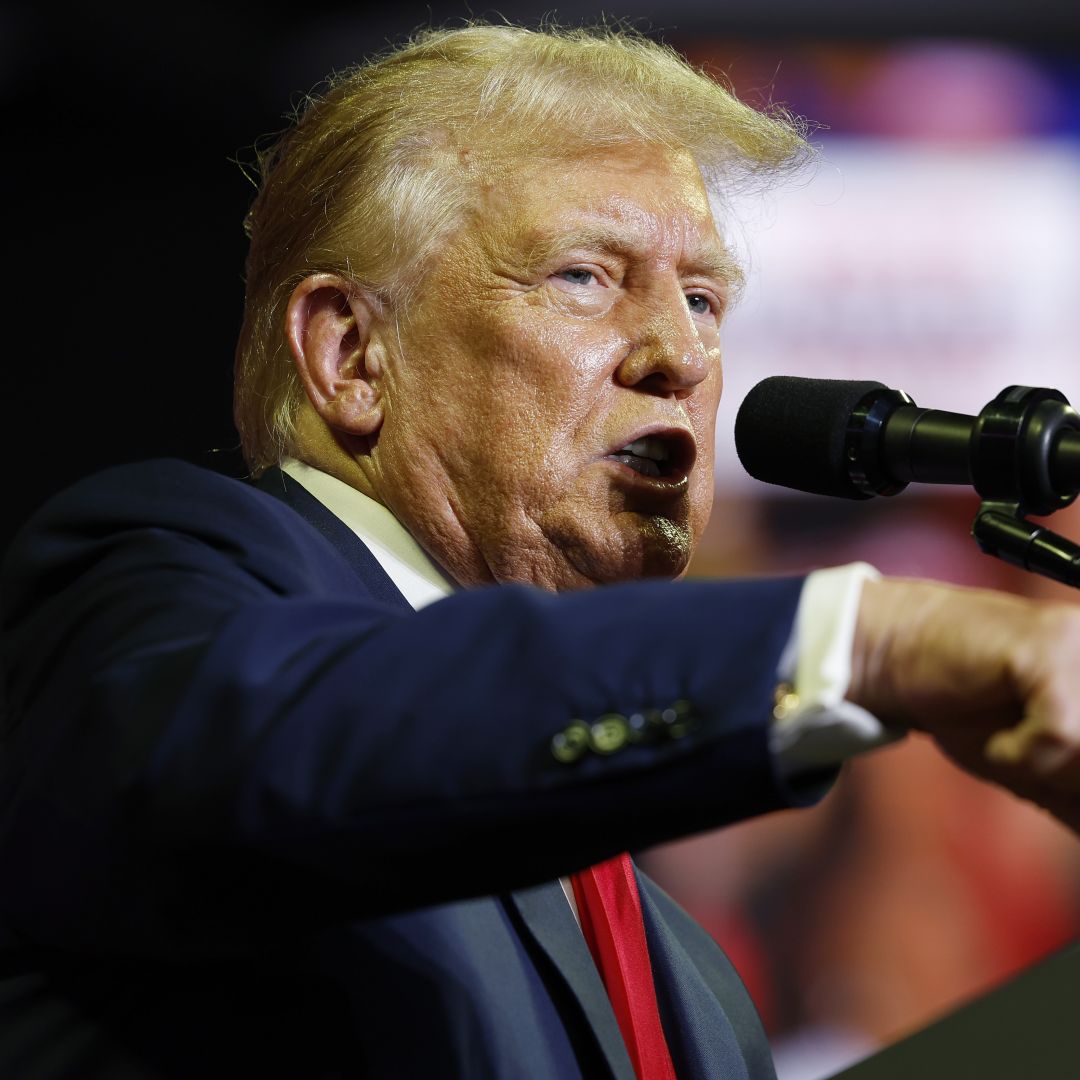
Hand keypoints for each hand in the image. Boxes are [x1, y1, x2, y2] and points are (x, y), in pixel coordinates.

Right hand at [850, 578, 1079, 832]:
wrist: (895, 655)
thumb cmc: (968, 707)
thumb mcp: (1045, 769)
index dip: (1076, 777)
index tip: (1059, 786)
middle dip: (1072, 776)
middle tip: (1031, 757)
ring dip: (1050, 769)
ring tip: (1014, 743)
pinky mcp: (1047, 646)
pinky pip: (1061, 735)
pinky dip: (1020, 755)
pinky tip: (997, 738)